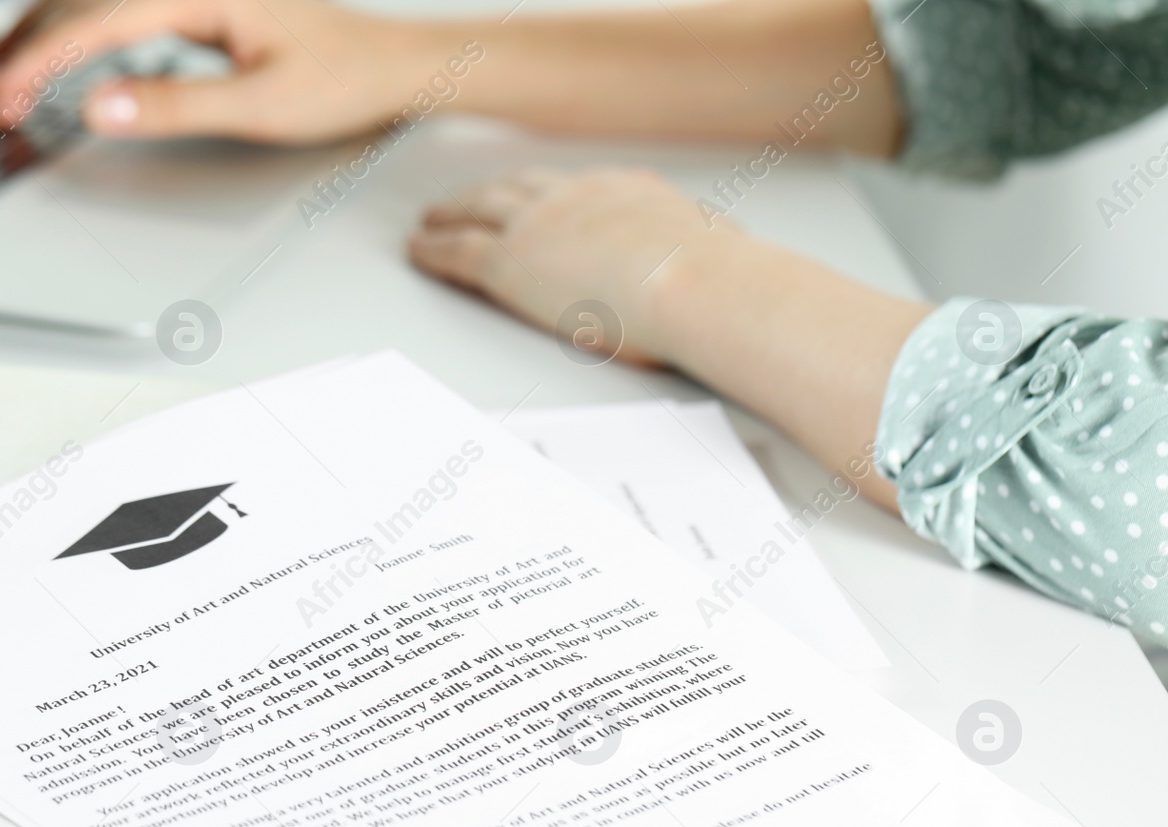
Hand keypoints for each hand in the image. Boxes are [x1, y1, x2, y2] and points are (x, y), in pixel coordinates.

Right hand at [0, 0, 438, 141]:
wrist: (390, 64)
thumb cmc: (343, 81)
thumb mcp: (262, 107)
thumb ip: (177, 105)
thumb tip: (99, 107)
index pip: (99, 21)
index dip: (43, 63)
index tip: (7, 100)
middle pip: (86, 1)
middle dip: (31, 49)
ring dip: (46, 32)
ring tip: (2, 71)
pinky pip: (122, 5)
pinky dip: (82, 27)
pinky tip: (61, 48)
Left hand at [410, 166, 925, 513]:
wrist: (696, 285)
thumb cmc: (720, 288)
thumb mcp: (720, 267)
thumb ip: (715, 275)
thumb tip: (748, 295)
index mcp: (630, 195)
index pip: (576, 192)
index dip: (545, 197)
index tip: (533, 202)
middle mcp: (578, 198)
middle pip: (518, 190)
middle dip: (487, 196)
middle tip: (461, 203)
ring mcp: (540, 225)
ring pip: (477, 210)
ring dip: (449, 215)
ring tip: (429, 225)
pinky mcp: (511, 260)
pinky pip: (458, 250)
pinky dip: (434, 248)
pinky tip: (420, 251)